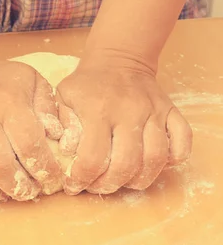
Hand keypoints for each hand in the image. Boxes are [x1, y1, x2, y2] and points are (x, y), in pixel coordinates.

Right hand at [0, 47, 62, 203]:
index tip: (52, 180)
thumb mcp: (32, 80)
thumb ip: (48, 106)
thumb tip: (57, 135)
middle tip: (27, 194)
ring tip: (1, 195)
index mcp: (10, 102)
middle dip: (17, 186)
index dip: (43, 167)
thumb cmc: (1, 78)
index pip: (29, 143)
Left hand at [56, 54, 191, 194]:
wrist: (117, 58)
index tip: (75, 184)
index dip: (82, 178)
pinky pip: (182, 141)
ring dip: (140, 178)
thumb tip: (66, 153)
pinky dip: (173, 159)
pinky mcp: (170, 111)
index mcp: (98, 110)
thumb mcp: (63, 96)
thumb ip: (61, 124)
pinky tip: (154, 163)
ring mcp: (153, 111)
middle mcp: (128, 112)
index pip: (92, 157)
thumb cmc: (87, 83)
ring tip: (124, 180)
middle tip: (99, 186)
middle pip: (127, 164)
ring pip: (156, 158)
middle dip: (110, 184)